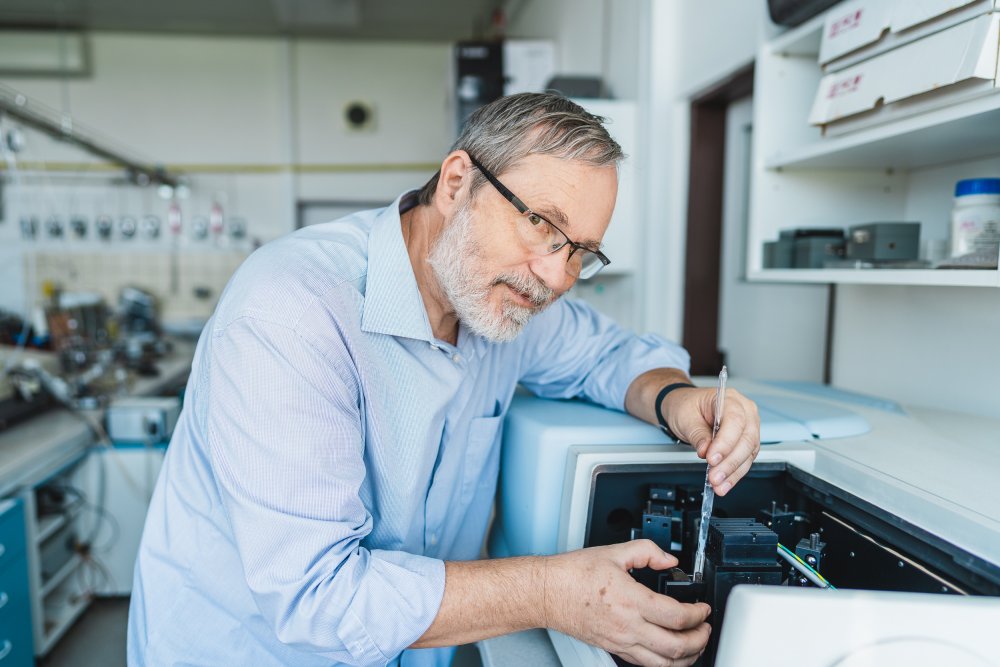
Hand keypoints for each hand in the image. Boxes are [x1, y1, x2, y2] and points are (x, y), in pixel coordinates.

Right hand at [543, 540, 710, 666]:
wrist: (548, 592)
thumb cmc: (574, 574)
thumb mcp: (615, 552)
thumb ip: (647, 551)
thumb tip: (669, 560)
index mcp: (631, 600)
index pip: (677, 617)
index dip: (699, 614)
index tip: (704, 608)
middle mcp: (628, 627)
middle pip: (677, 646)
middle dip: (700, 639)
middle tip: (706, 628)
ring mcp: (621, 642)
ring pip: (663, 664)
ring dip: (687, 657)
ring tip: (695, 645)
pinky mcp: (613, 649)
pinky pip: (645, 665)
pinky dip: (665, 663)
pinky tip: (670, 653)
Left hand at [664, 387, 759, 495]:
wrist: (686, 407)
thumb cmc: (686, 405)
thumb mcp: (685, 417)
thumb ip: (697, 434)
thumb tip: (706, 450)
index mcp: (730, 399)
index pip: (735, 421)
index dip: (726, 442)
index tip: (712, 458)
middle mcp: (745, 411)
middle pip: (746, 439)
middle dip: (730, 462)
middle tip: (714, 476)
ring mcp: (748, 427)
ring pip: (748, 453)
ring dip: (733, 472)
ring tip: (719, 485)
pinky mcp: (746, 442)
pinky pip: (745, 460)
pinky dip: (734, 474)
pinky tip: (725, 484)